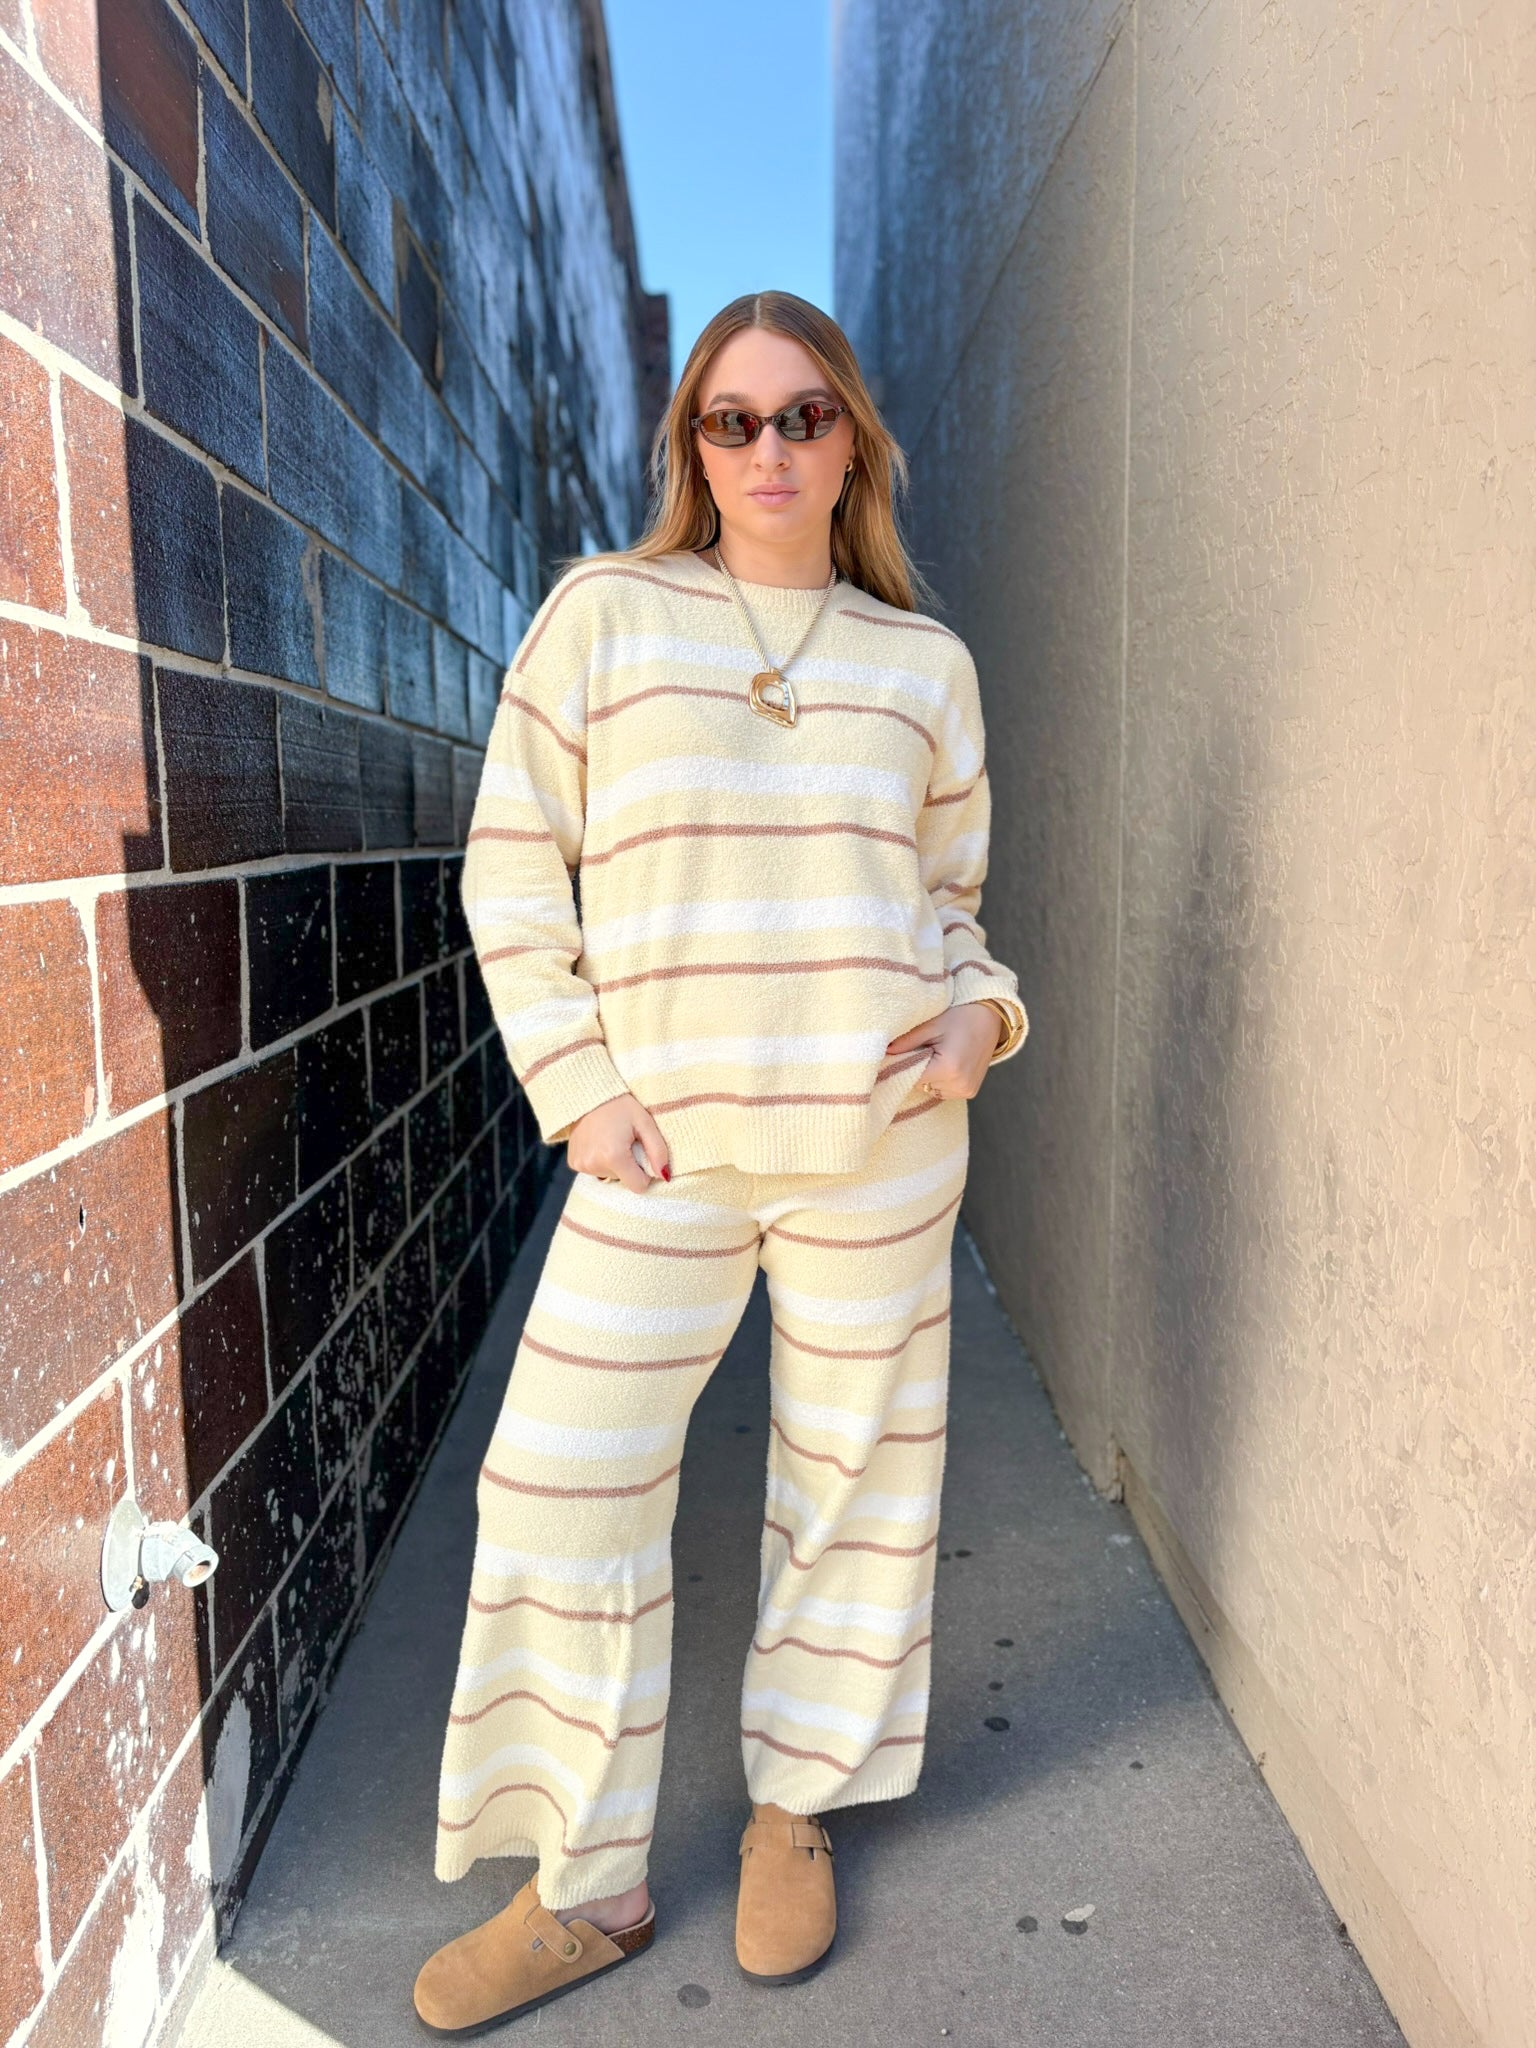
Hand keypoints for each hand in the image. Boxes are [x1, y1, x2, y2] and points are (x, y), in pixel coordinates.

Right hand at [567, 1093, 671, 1190]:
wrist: (588, 1092)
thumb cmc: (620, 1105)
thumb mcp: (645, 1123)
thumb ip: (658, 1151)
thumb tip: (665, 1176)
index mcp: (614, 1156)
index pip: (638, 1186)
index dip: (645, 1173)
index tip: (642, 1154)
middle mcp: (594, 1164)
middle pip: (623, 1180)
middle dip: (628, 1165)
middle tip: (624, 1140)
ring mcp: (581, 1164)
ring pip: (609, 1175)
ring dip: (614, 1162)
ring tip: (611, 1139)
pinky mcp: (573, 1162)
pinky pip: (595, 1170)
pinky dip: (600, 1160)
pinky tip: (599, 1142)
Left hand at [885, 1001, 1003, 1100]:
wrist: (991, 1016)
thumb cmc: (960, 1015)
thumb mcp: (932, 1024)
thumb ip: (907, 1041)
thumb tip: (884, 1051)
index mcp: (949, 1068)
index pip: (910, 1076)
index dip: (901, 1064)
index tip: (895, 1054)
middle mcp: (959, 1084)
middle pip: (920, 1084)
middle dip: (915, 1068)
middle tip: (921, 1048)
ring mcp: (966, 1090)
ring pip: (930, 1089)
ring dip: (928, 1076)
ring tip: (936, 1054)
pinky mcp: (970, 1092)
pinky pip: (943, 1091)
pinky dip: (939, 1080)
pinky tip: (945, 1062)